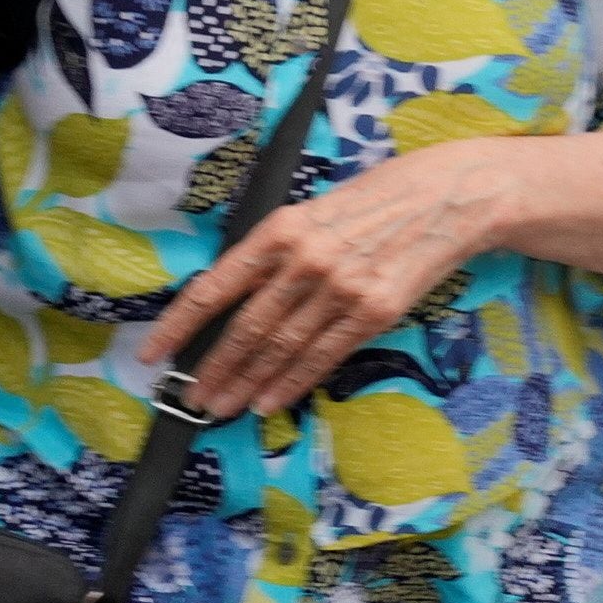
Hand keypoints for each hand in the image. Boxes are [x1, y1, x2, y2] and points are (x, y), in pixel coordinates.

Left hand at [136, 138, 517, 417]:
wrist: (449, 195)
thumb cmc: (380, 197)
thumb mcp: (317, 209)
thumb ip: (279, 250)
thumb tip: (238, 296)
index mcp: (282, 228)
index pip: (216, 284)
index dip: (180, 323)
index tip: (153, 352)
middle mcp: (306, 259)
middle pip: (245, 327)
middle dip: (212, 368)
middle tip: (190, 397)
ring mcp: (340, 287)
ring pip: (280, 348)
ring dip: (246, 384)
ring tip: (221, 407)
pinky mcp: (374, 311)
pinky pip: (323, 356)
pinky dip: (291, 383)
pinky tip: (269, 401)